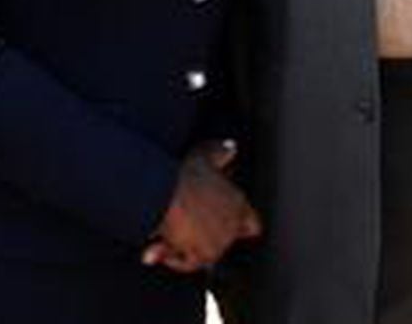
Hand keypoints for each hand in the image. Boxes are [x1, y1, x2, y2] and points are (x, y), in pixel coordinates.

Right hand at [142, 140, 260, 271]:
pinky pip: (187, 263)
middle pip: (225, 239)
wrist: (167, 194)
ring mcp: (218, 243)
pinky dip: (172, 257)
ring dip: (188, 246)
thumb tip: (231, 148)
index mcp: (238, 204)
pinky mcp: (200, 256)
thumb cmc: (186, 173)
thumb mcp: (206, 153)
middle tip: (189, 222)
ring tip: (171, 232)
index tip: (224, 219)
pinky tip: (158, 247)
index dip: (240, 224)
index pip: (253, 225)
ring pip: (206, 252)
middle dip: (209, 233)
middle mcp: (232, 227)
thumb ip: (222, 152)